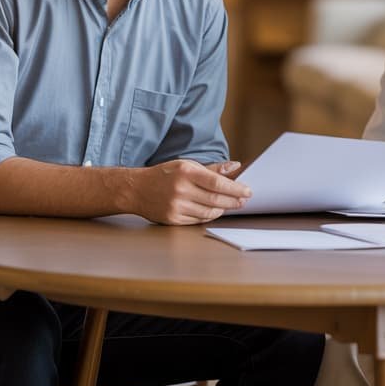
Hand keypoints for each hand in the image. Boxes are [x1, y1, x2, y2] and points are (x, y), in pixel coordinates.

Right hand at [133, 159, 250, 224]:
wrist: (136, 189)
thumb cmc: (165, 175)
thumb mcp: (187, 165)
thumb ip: (212, 168)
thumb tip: (236, 167)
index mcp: (186, 172)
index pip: (217, 183)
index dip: (236, 188)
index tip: (248, 191)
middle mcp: (181, 189)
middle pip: (215, 199)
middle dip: (234, 201)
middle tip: (244, 200)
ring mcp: (176, 206)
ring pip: (209, 211)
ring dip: (223, 209)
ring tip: (231, 205)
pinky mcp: (173, 219)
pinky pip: (198, 220)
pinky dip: (210, 216)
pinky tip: (216, 211)